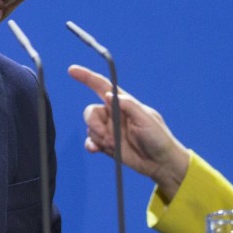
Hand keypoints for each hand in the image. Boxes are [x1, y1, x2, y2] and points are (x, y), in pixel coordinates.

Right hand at [68, 64, 189, 199]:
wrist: (160, 162)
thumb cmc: (158, 137)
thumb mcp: (146, 118)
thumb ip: (128, 105)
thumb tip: (108, 94)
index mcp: (124, 103)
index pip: (102, 86)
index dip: (87, 77)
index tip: (72, 70)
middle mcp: (114, 115)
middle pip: (92, 111)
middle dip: (93, 122)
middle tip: (105, 135)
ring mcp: (109, 130)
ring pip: (90, 128)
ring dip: (98, 136)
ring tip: (113, 145)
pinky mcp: (107, 145)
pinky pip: (91, 141)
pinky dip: (91, 144)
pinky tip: (96, 149)